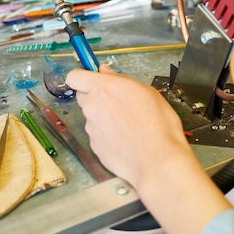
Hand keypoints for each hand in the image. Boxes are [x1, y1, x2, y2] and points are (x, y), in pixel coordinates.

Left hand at [66, 65, 194, 187]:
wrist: (158, 160)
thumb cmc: (158, 126)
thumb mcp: (147, 92)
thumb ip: (121, 79)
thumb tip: (107, 73)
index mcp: (104, 88)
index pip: (75, 76)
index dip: (83, 77)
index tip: (92, 78)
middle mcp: (92, 107)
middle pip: (82, 96)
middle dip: (95, 96)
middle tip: (116, 101)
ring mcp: (91, 128)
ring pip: (91, 116)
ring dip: (103, 116)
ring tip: (127, 123)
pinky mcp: (94, 146)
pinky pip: (97, 134)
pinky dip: (107, 134)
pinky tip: (125, 138)